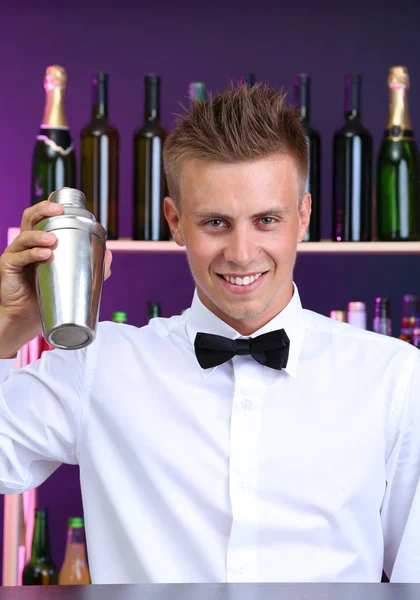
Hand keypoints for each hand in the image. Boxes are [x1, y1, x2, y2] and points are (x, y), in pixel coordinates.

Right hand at [0, 196, 112, 354]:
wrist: (27, 319)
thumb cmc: (47, 296)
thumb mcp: (70, 278)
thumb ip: (90, 266)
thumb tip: (108, 254)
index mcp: (39, 241)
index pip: (42, 217)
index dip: (50, 207)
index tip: (64, 206)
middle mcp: (26, 244)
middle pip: (30, 218)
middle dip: (43, 210)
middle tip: (58, 211)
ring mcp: (15, 254)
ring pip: (24, 236)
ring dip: (38, 235)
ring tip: (52, 239)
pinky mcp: (8, 267)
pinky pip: (18, 257)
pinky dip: (32, 254)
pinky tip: (44, 255)